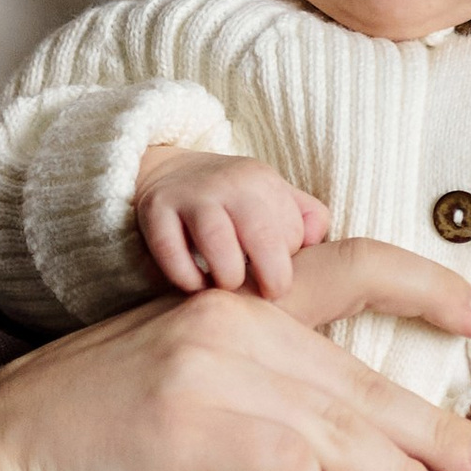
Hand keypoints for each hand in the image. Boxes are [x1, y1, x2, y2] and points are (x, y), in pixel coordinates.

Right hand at [0, 240, 470, 470]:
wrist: (0, 454)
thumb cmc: (92, 431)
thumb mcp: (182, 379)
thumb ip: (259, 387)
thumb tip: (340, 447)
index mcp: (233, 302)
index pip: (352, 269)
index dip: (428, 288)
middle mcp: (231, 319)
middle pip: (361, 378)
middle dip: (438, 430)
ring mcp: (213, 367)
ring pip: (341, 429)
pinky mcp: (195, 422)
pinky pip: (289, 470)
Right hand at [136, 145, 330, 298]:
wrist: (168, 173)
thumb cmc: (232, 201)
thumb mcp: (273, 197)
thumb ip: (305, 219)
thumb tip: (315, 244)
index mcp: (263, 182)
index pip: (293, 234)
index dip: (288, 265)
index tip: (274, 275)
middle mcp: (229, 184)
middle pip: (262, 235)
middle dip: (272, 276)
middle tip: (267, 297)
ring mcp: (191, 195)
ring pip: (217, 242)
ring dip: (227, 276)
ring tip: (228, 288)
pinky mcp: (155, 210)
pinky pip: (171, 250)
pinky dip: (185, 276)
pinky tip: (194, 285)